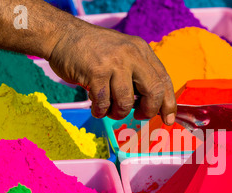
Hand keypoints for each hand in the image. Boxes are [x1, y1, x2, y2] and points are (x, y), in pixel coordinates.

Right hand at [47, 22, 176, 124]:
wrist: (63, 35)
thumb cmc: (94, 51)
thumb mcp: (123, 53)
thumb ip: (138, 73)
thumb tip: (153, 104)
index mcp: (141, 50)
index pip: (164, 80)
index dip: (168, 103)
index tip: (167, 119)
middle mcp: (131, 54)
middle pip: (153, 91)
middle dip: (148, 110)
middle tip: (139, 115)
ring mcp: (114, 62)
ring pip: (126, 101)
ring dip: (119, 113)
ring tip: (110, 109)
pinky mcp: (95, 72)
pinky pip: (104, 103)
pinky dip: (100, 111)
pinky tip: (96, 107)